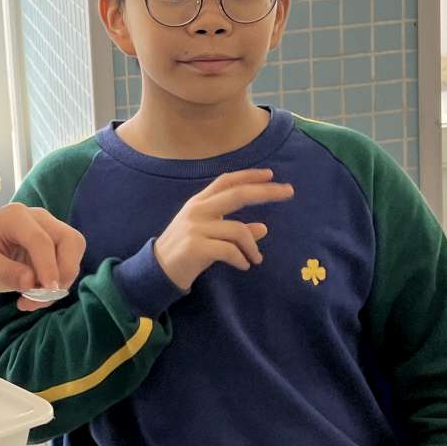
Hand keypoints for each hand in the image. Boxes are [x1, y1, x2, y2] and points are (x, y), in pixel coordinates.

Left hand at [0, 204, 85, 311]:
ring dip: (62, 279)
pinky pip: (66, 261)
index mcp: (15, 217)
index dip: (48, 267)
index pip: (41, 240)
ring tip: (35, 299)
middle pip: (69, 240)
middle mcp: (37, 217)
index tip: (47, 292)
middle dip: (64, 271)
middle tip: (44, 295)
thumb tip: (32, 283)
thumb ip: (7, 274)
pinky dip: (57, 281)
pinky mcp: (52, 243)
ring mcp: (47, 228)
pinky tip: (35, 294)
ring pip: (74, 250)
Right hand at [153, 168, 295, 290]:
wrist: (157, 270)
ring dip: (252, 246)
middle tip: (288, 192)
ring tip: (256, 259)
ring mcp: (196, 227)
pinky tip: (244, 265)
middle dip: (265, 192)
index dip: (248, 175)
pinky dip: (241, 258)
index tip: (270, 174)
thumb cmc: (185, 250)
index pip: (226, 181)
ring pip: (238, 230)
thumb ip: (234, 230)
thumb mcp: (209, 235)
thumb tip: (264, 228)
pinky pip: (229, 250)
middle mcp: (197, 210)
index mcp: (199, 203)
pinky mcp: (196, 247)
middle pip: (237, 194)